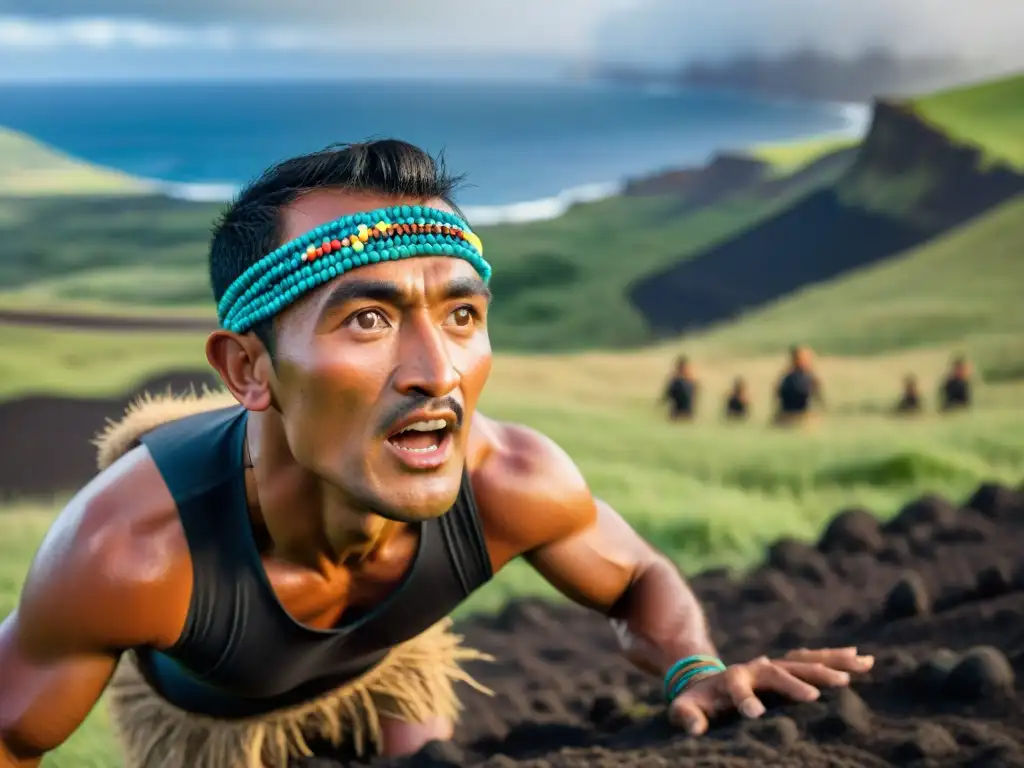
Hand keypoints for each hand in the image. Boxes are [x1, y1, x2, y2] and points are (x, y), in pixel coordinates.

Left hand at [668, 647, 874, 734]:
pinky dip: (836, 659)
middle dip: (796, 681)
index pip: (737, 687)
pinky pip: (813, 661)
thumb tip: (694, 729)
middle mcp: (756, 667)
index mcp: (731, 679)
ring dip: (829, 663)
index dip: (745, 699)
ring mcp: (773, 665)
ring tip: (858, 666)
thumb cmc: (697, 703)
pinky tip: (861, 659)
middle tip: (816, 694)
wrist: (707, 681)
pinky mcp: (787, 668)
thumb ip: (687, 717)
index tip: (754, 714)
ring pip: (802, 661)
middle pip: (777, 671)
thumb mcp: (684, 710)